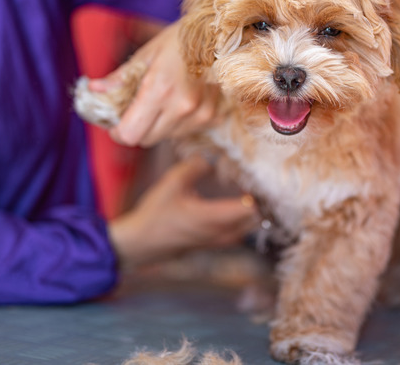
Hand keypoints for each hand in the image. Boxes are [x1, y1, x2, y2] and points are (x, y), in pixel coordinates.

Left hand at [88, 22, 218, 146]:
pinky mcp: (211, 117)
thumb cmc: (181, 39)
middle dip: (136, 128)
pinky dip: (176, 122)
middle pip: (146, 140)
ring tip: (160, 100)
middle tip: (134, 110)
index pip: (131, 134)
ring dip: (157, 125)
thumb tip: (94, 91)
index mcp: (159, 90)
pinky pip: (184, 131)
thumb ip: (120, 78)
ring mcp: (199, 115)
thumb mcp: (147, 54)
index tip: (115, 123)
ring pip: (165, 137)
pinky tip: (179, 101)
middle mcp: (181, 108)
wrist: (222, 34)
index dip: (118, 132)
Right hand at [107, 156, 259, 269]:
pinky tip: (234, 210)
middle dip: (259, 205)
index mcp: (211, 218)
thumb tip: (213, 155)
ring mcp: (215, 242)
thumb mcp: (172, 183)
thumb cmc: (155, 214)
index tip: (258, 180)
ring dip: (251, 216)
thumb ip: (195, 167)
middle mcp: (218, 233)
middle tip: (258, 186)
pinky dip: (241, 223)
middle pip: (253, 222)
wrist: (140, 243)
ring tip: (249, 196)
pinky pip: (235, 235)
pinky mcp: (210, 245)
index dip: (258, 195)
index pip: (248, 210)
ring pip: (246, 230)